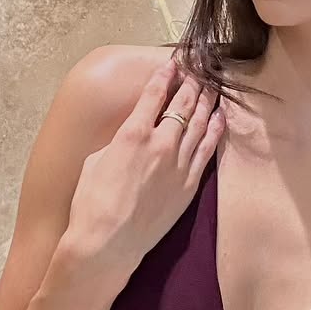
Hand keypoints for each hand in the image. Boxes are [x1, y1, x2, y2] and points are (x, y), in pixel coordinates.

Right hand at [63, 59, 223, 279]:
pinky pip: (207, 151)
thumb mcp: (95, 161)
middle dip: (192, 84)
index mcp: (132, 134)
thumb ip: (117, 142)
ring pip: (200, 125)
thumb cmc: (91, 204)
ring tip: (213, 87)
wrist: (107, 244)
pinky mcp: (189, 186)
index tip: (173, 65)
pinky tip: (219, 119)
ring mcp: (178, 165)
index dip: (165, 76)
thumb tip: (128, 138)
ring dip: (207, 102)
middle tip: (199, 71)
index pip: (154, 95)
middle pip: (183, 105)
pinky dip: (215, 131)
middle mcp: (160, 144)